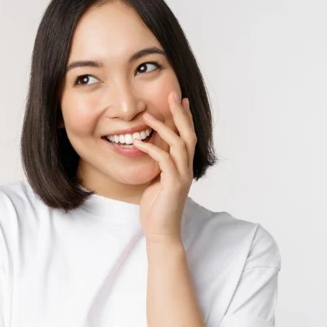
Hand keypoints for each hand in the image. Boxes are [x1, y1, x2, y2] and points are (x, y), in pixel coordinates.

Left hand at [133, 90, 196, 245]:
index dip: (185, 117)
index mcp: (184, 166)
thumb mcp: (156, 179)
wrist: (161, 231)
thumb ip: (158, 164)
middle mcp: (187, 169)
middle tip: (172, 95)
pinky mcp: (173, 185)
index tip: (179, 98)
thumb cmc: (157, 207)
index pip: (188, 135)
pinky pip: (164, 161)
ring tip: (147, 116)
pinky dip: (151, 149)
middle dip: (180, 114)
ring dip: (164, 128)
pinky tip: (138, 142)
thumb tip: (147, 147)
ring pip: (179, 145)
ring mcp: (182, 177)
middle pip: (189, 134)